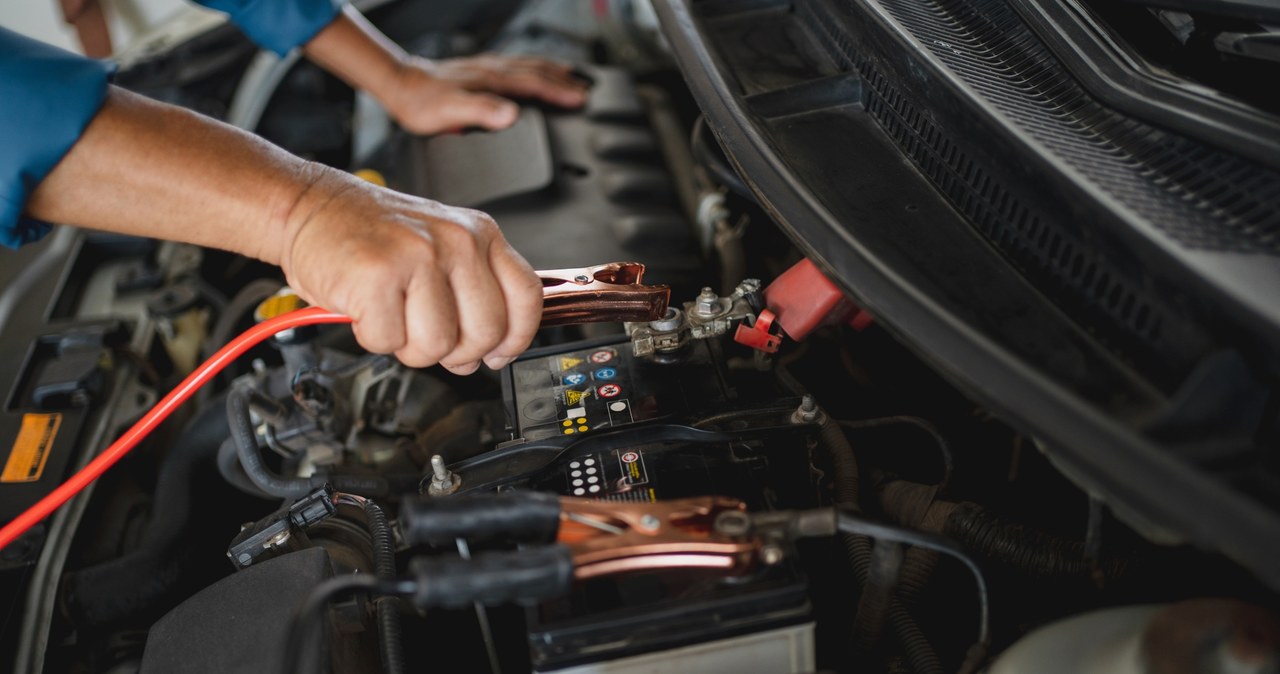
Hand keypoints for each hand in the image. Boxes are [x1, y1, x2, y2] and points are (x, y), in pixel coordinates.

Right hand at [278, 166, 542, 372]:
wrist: (309, 206)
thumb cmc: (372, 235)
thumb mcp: (440, 247)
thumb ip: (473, 291)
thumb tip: (494, 348)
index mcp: (479, 234)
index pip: (526, 298)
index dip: (514, 339)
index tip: (497, 353)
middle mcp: (456, 241)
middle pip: (486, 333)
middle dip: (454, 350)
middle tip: (425, 332)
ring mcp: (419, 256)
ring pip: (438, 345)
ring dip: (407, 344)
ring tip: (392, 314)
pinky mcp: (378, 276)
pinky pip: (389, 341)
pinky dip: (372, 336)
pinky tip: (367, 307)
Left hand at [383, 54, 588, 134]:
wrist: (400, 86)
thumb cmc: (422, 103)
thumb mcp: (451, 111)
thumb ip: (482, 112)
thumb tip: (512, 115)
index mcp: (492, 80)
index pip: (536, 84)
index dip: (560, 92)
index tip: (582, 98)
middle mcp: (493, 71)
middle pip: (538, 71)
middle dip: (565, 80)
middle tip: (587, 88)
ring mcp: (487, 68)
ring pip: (529, 64)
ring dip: (552, 70)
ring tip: (571, 75)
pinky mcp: (480, 70)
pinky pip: (516, 65)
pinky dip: (533, 67)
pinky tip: (533, 71)